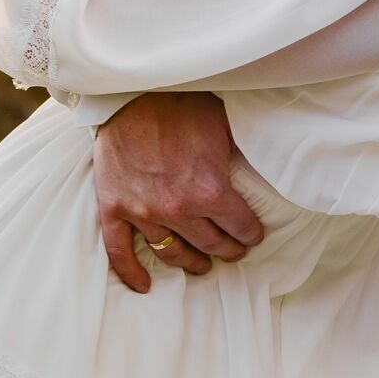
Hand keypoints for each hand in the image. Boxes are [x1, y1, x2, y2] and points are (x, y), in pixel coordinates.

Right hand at [91, 91, 264, 291]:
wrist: (132, 92)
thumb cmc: (182, 104)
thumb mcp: (225, 127)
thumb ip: (240, 157)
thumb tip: (265, 167)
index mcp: (211, 191)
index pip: (242, 228)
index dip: (252, 233)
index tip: (254, 235)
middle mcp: (178, 209)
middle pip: (211, 244)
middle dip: (228, 250)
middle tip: (234, 251)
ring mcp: (143, 211)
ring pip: (173, 252)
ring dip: (191, 261)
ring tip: (202, 265)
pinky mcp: (114, 208)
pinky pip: (119, 251)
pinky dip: (131, 272)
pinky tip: (144, 285)